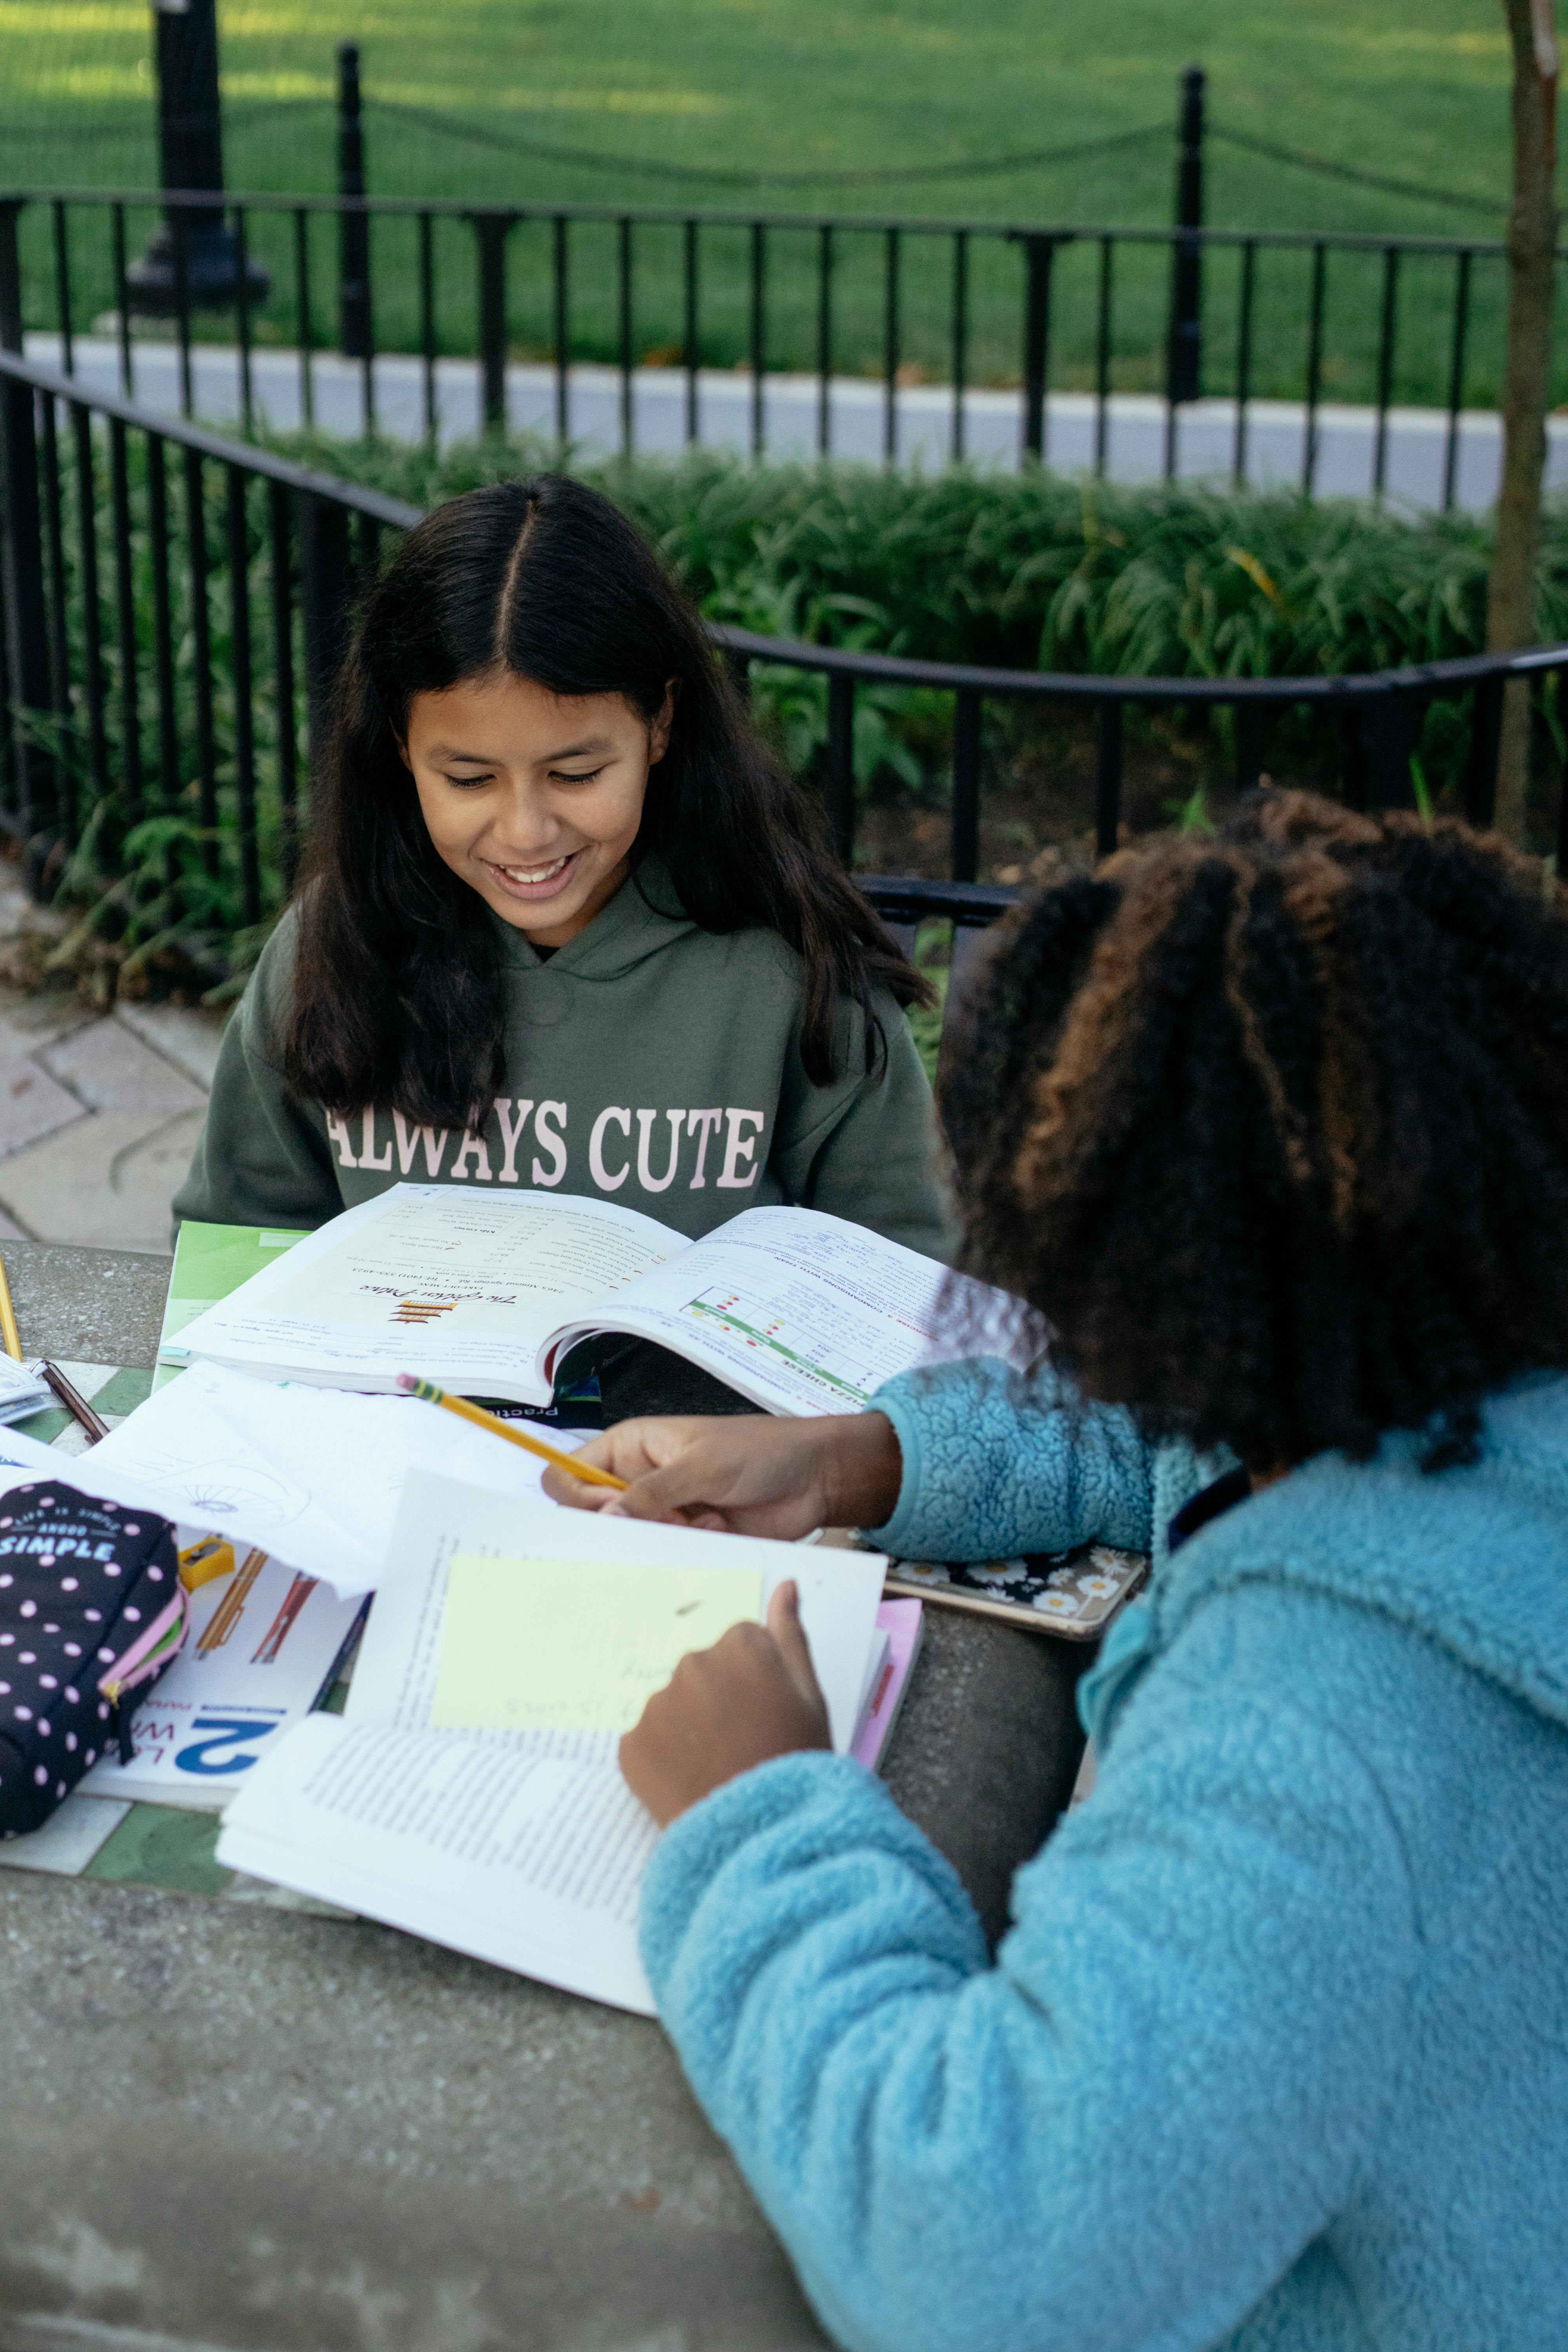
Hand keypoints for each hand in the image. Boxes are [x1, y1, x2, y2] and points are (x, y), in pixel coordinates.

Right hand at [543, 1411, 902, 1538]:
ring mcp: (664, 1513)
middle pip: (595, 1518)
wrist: (815, 1477)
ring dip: (664, 1540)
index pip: (569, 1474)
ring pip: (631, 1544)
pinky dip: (689, 1551)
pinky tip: (720, 1529)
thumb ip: (651, 1493)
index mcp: (631, 1448)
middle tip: (665, 1520)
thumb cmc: (761, 1451)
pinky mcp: (688, 1539)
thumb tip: (606, 1518)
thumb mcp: (702, 1464)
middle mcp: (640, 1481)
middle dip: (626, 1527)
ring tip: (703, 1521)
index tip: (610, 1511)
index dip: (579, 1497)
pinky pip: (665, 1559)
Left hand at [620, 1578, 830, 1826]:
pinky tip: (690, 1780)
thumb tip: (785, 1586)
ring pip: (674, 1703)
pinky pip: (648, 1738)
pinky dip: (664, 1756)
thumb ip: (792, 1636)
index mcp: (739, 1647)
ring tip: (718, 1766)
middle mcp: (691, 1665)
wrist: (758, 1837)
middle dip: (719, 1697)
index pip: (741, 1644)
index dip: (757, 1679)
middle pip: (704, 1669)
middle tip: (743, 1742)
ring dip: (690, 1725)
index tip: (767, 1712)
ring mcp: (657, 1705)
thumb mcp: (811, 1699)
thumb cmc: (796, 1764)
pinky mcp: (630, 1744)